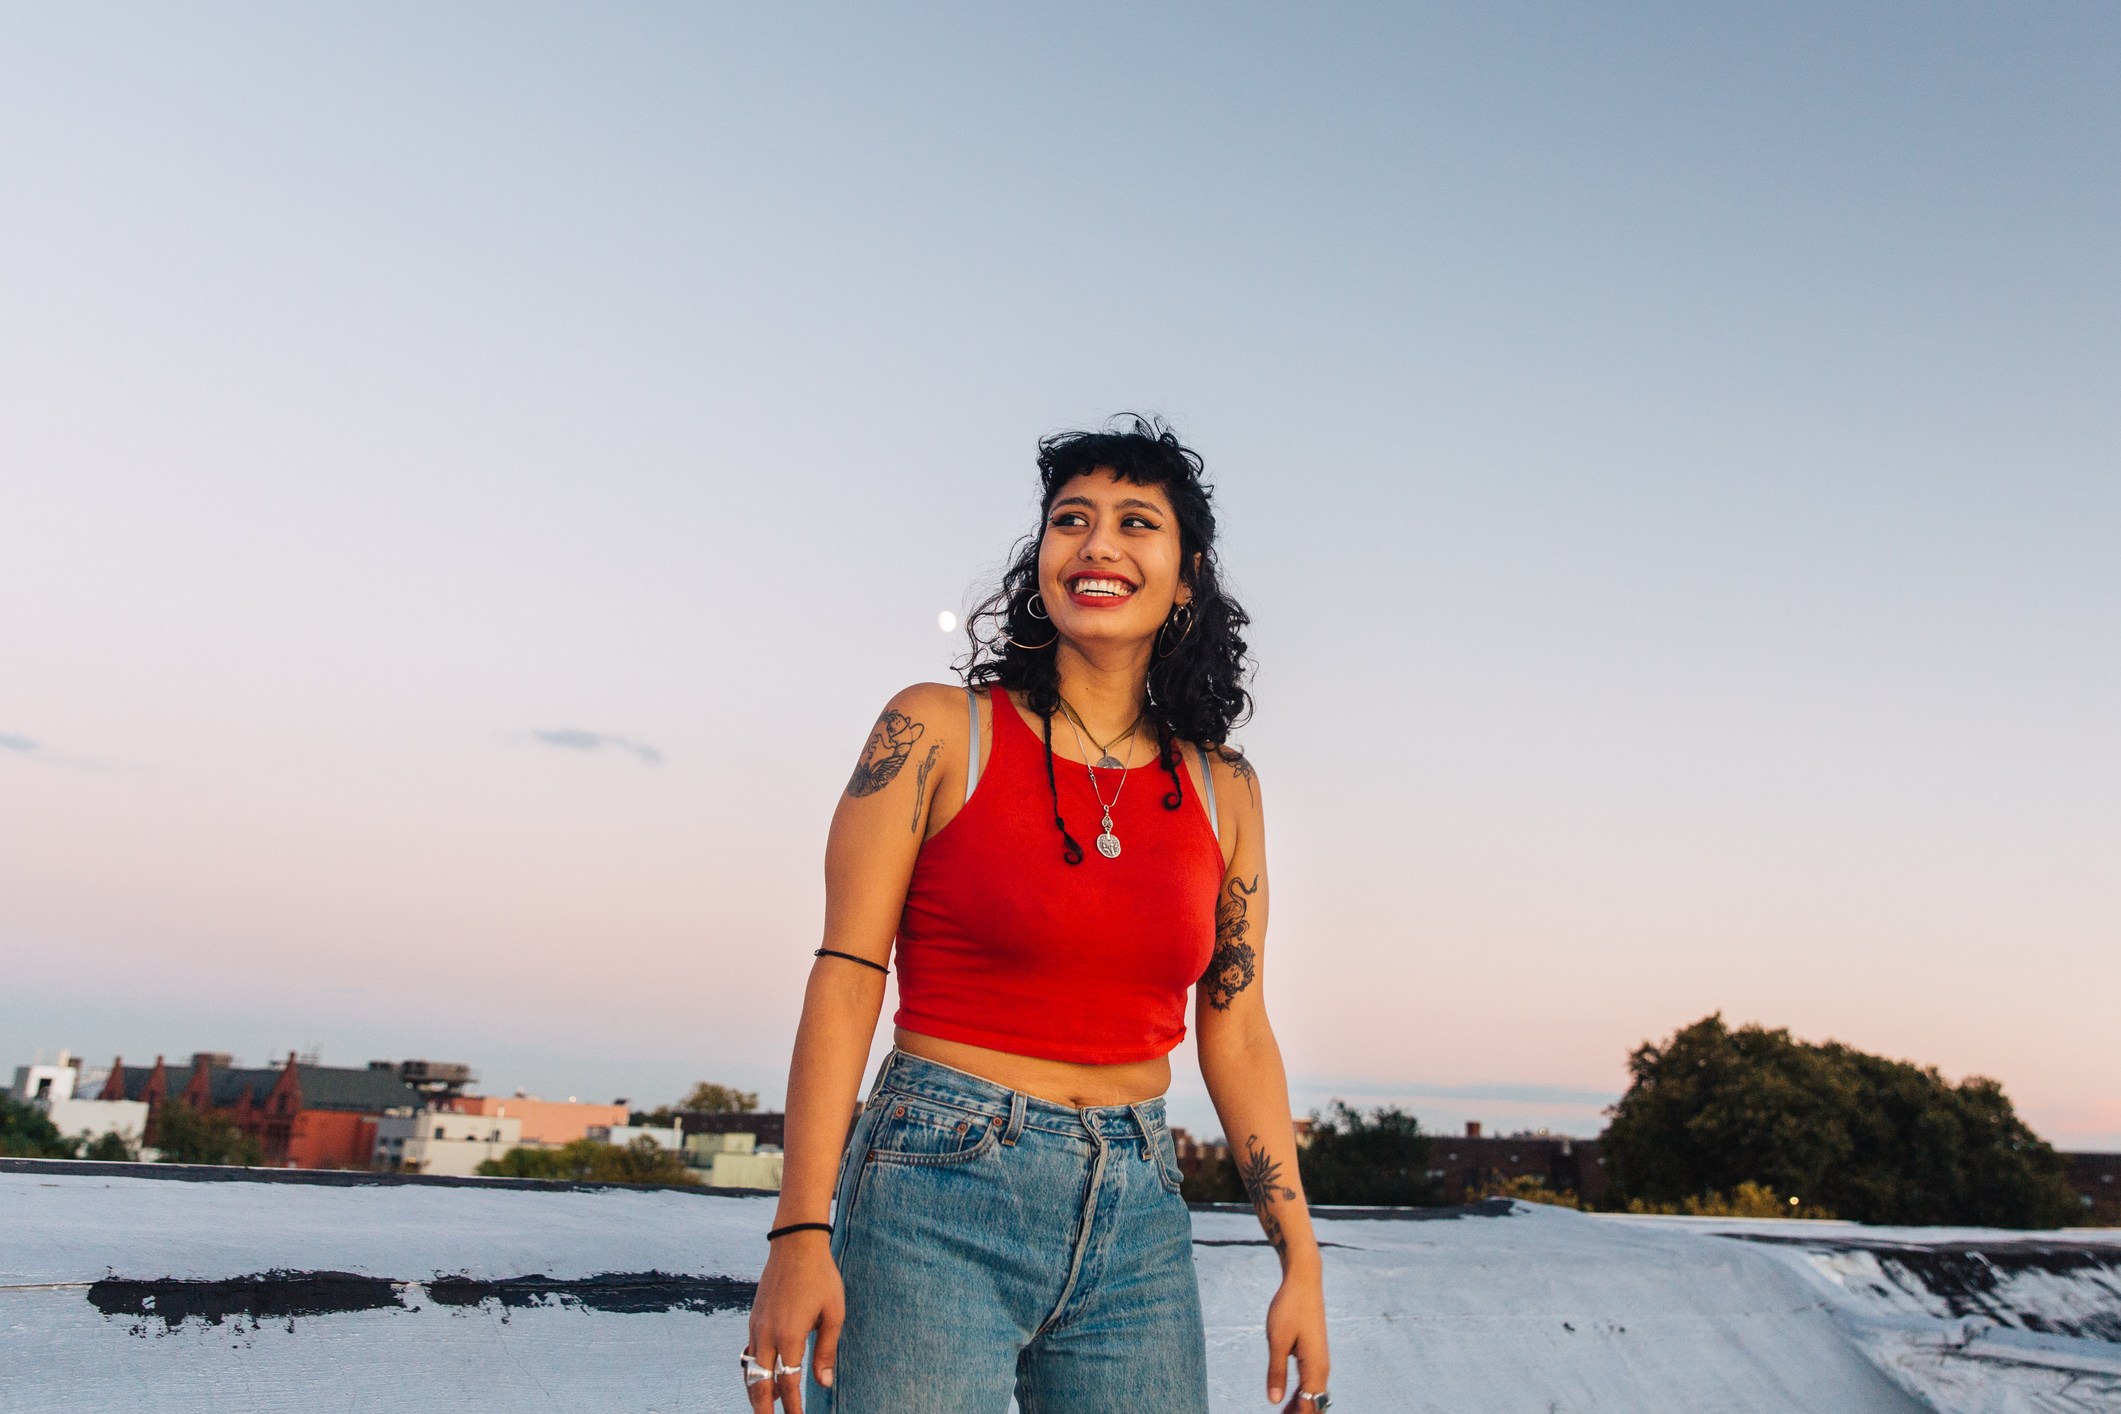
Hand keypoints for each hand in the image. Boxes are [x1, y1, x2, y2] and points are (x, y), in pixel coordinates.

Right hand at [746, 1231, 842, 1412]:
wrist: (795, 1244)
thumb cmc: (821, 1277)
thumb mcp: (833, 1313)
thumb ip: (826, 1351)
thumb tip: (824, 1384)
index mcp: (790, 1335)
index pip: (788, 1383)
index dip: (792, 1408)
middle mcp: (767, 1334)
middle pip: (760, 1385)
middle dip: (764, 1410)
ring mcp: (757, 1326)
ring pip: (751, 1371)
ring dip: (756, 1394)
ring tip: (765, 1411)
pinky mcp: (754, 1319)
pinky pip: (750, 1354)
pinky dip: (753, 1374)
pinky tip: (761, 1381)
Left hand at [1265, 1266, 1328, 1409]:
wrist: (1304, 1282)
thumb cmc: (1289, 1308)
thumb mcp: (1277, 1341)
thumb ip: (1276, 1372)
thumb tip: (1274, 1401)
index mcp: (1314, 1368)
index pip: (1309, 1406)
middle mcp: (1322, 1368)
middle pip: (1314, 1405)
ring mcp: (1320, 1362)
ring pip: (1313, 1396)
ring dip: (1300, 1409)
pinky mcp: (1314, 1356)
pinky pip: (1311, 1384)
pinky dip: (1301, 1397)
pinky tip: (1287, 1402)